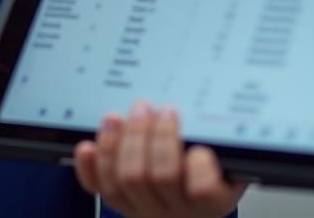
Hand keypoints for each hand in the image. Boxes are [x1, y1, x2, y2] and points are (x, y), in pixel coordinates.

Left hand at [74, 102, 247, 217]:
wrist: (190, 200)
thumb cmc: (210, 168)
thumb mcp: (227, 156)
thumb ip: (217, 137)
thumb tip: (207, 107)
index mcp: (212, 200)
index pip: (205, 188)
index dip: (198, 164)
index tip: (194, 139)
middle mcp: (178, 210)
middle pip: (159, 176)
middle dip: (149, 134)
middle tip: (146, 106)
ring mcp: (146, 208)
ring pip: (125, 180)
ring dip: (119, 142)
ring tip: (117, 116)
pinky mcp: (120, 202)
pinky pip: (99, 188)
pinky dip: (90, 166)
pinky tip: (87, 146)